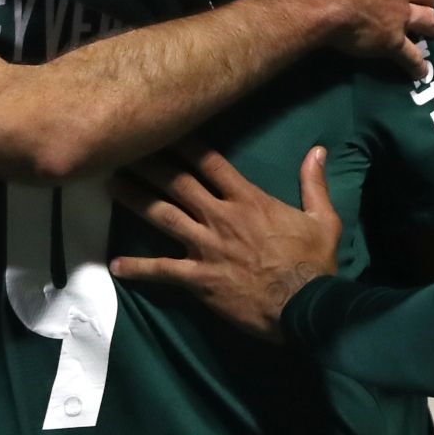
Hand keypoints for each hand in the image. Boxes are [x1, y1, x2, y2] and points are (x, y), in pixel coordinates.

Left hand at [109, 144, 339, 340]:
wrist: (304, 306)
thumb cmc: (314, 263)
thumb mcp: (323, 219)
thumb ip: (314, 183)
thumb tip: (318, 150)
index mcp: (249, 200)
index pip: (212, 163)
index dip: (186, 144)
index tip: (165, 128)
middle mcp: (221, 217)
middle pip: (178, 182)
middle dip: (151, 163)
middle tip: (124, 148)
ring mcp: (206, 247)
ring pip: (163, 216)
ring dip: (135, 199)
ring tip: (110, 184)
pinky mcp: (198, 277)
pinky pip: (163, 270)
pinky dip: (138, 268)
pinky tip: (116, 266)